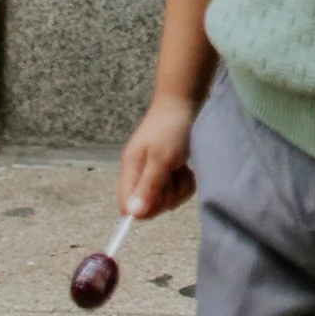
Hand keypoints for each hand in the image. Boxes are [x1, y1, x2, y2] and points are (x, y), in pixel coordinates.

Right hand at [117, 91, 201, 220]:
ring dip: (179, 187)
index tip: (162, 193)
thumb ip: (148, 186)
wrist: (186, 101)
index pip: (127, 207)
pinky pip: (176, 190)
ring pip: (166, 199)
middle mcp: (139, 174)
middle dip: (168, 196)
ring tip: (183, 168)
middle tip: (175, 174)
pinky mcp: (168, 170)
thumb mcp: (162, 158)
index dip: (145, 208)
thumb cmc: (172, 127)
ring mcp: (154, 172)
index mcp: (131, 170)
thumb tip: (132, 214)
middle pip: (149, 206)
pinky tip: (187, 168)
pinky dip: (185, 182)